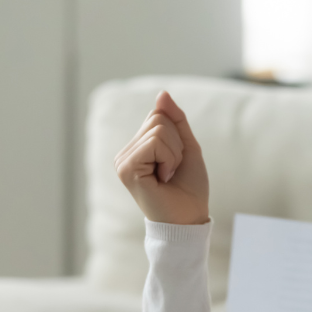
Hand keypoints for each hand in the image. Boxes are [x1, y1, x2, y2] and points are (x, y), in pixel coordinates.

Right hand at [114, 91, 209, 224]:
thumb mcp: (187, 147)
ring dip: (175, 154)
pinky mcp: (126, 168)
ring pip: (159, 130)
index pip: (159, 114)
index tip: (175, 162)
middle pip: (158, 119)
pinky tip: (163, 179)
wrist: (189, 217)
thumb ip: (175, 120)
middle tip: (172, 170)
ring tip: (168, 175)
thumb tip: (162, 94)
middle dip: (177, 144)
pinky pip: (155, 142)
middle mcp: (125, 153)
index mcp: (136, 147)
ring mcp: (122, 160)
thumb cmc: (189, 187)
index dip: (178, 136)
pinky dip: (169, 159)